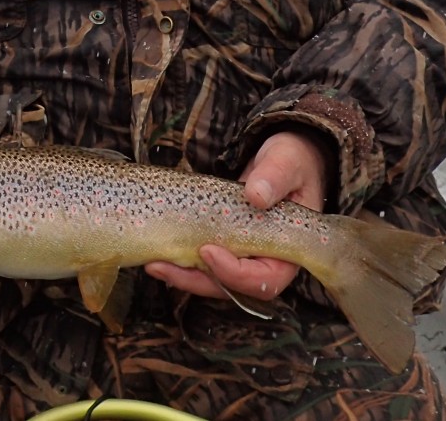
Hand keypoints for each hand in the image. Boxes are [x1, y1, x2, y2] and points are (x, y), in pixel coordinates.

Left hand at [145, 130, 328, 302]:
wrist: (281, 158)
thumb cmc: (291, 161)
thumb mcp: (287, 162)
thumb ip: (275, 176)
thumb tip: (256, 195)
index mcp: (289, 250)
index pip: (265, 280)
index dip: (235, 273)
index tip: (208, 251)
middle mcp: (266, 260)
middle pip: (232, 287)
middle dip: (197, 280)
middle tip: (163, 265)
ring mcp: (244, 254)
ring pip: (213, 279)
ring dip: (183, 275)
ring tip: (153, 263)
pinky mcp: (225, 244)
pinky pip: (204, 262)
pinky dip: (182, 261)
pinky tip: (159, 252)